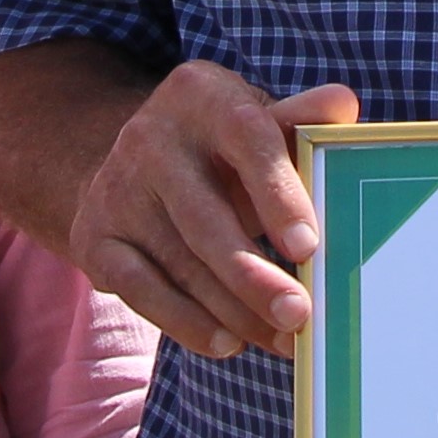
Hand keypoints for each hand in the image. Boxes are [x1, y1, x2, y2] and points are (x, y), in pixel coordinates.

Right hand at [73, 67, 359, 358]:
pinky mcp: (95, 236)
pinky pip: (142, 289)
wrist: (132, 162)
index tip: (308, 247)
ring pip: (179, 264)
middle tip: (299, 315)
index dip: (278, 194)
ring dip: (235, 311)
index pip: (247, 139)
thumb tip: (342, 106)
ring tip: (283, 339)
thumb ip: (300, 122)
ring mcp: (117, 189)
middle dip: (254, 276)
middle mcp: (150, 138)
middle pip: (206, 218)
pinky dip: (186, 322)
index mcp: (201, 96)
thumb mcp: (257, 123)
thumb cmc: (221, 147)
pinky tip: (228, 342)